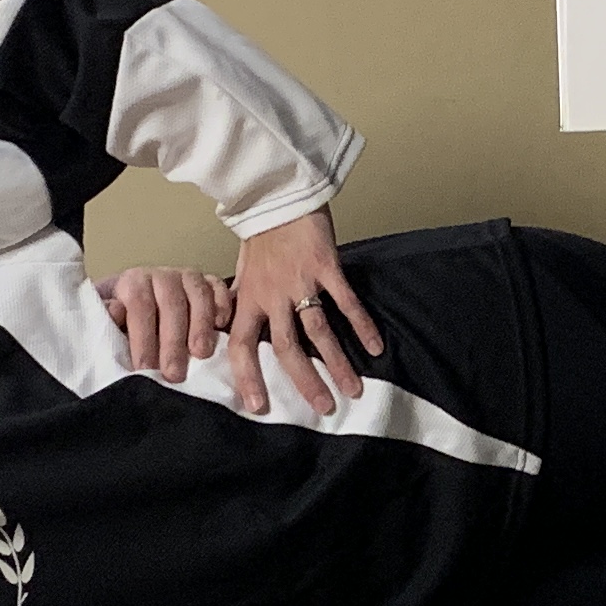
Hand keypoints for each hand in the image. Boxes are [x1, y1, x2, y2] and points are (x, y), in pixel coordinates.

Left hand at [96, 264, 232, 381]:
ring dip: (201, 326)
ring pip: (198, 295)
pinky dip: (223, 304)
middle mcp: (162, 276)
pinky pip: (219, 289)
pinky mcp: (209, 283)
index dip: (142, 337)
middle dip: (173, 341)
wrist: (137, 309)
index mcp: (133, 282)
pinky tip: (222, 325)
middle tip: (174, 374)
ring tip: (201, 355)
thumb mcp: (103, 322)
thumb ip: (106, 320)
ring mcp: (188, 278)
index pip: (139, 304)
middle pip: (171, 303)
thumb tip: (116, 311)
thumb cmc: (123, 324)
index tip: (144, 368)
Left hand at [227, 207, 383, 414]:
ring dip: (337, 363)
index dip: (248, 378)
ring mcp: (301, 283)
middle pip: (287, 349)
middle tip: (324, 409)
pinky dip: (360, 326)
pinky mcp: (326, 267)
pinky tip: (374, 348)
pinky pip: (345, 302)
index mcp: (249, 299)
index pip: (243, 346)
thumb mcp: (241, 271)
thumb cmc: (260, 235)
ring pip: (319, 332)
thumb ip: (240, 301)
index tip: (258, 406)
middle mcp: (273, 296)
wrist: (278, 196)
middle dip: (306, 382)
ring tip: (353, 389)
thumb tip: (230, 326)